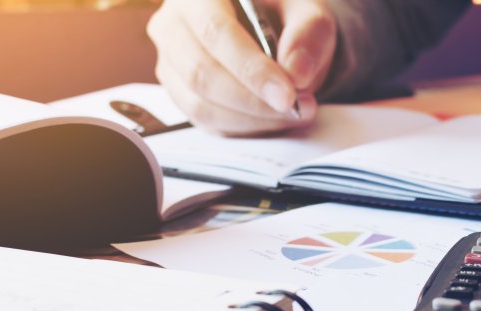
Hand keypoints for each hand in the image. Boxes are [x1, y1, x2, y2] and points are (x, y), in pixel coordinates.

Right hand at [147, 0, 336, 135]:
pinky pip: (208, 123)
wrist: (275, 31)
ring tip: (294, 112)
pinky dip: (246, 128)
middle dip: (254, 101)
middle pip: (202, 74)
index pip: (215, 32)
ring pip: (201, 105)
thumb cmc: (285, 15)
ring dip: (253, 118)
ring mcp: (172, 63)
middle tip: (297, 107)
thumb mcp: (309, 13)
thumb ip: (309, 35)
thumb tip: (296, 74)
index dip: (251, 69)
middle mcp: (173, 24)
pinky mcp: (181, 95)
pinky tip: (274, 118)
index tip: (287, 95)